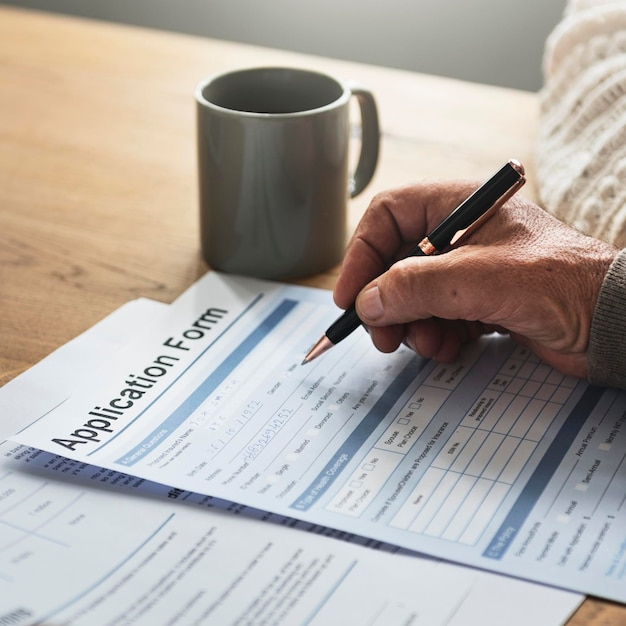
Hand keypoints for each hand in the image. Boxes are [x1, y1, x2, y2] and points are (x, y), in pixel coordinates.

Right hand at [334, 180, 617, 377]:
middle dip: (386, 302)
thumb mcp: (477, 279)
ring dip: (412, 325)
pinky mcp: (479, 302)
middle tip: (382, 336)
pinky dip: (435, 336)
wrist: (613, 324)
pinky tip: (449, 348)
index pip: (387, 217)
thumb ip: (414, 286)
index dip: (361, 256)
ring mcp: (469, 270)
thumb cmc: (562, 283)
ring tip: (429, 344)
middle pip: (395, 262)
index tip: (349, 298)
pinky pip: (436, 317)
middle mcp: (459, 235)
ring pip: (413, 296)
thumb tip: (366, 302)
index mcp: (458, 206)